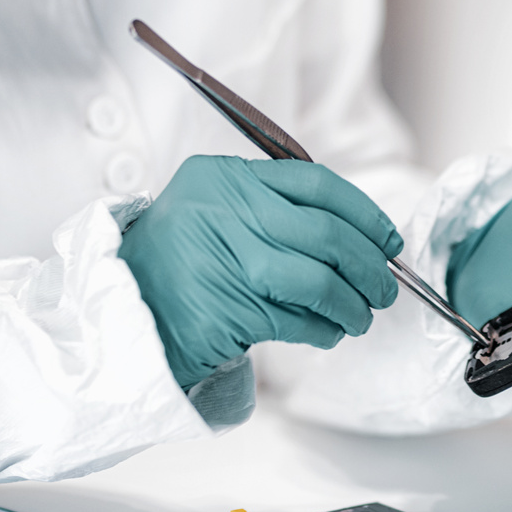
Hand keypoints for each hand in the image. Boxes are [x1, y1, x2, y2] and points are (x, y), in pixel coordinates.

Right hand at [119, 156, 402, 388]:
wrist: (123, 317)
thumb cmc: (174, 270)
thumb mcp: (212, 216)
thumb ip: (271, 213)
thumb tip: (359, 237)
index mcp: (222, 178)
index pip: (315, 183)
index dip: (364, 213)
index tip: (388, 239)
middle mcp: (223, 211)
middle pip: (326, 233)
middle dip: (370, 265)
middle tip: (386, 287)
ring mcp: (225, 260)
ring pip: (319, 280)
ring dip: (352, 304)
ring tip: (361, 316)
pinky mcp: (230, 309)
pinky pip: (298, 319)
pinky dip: (324, 330)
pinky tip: (329, 333)